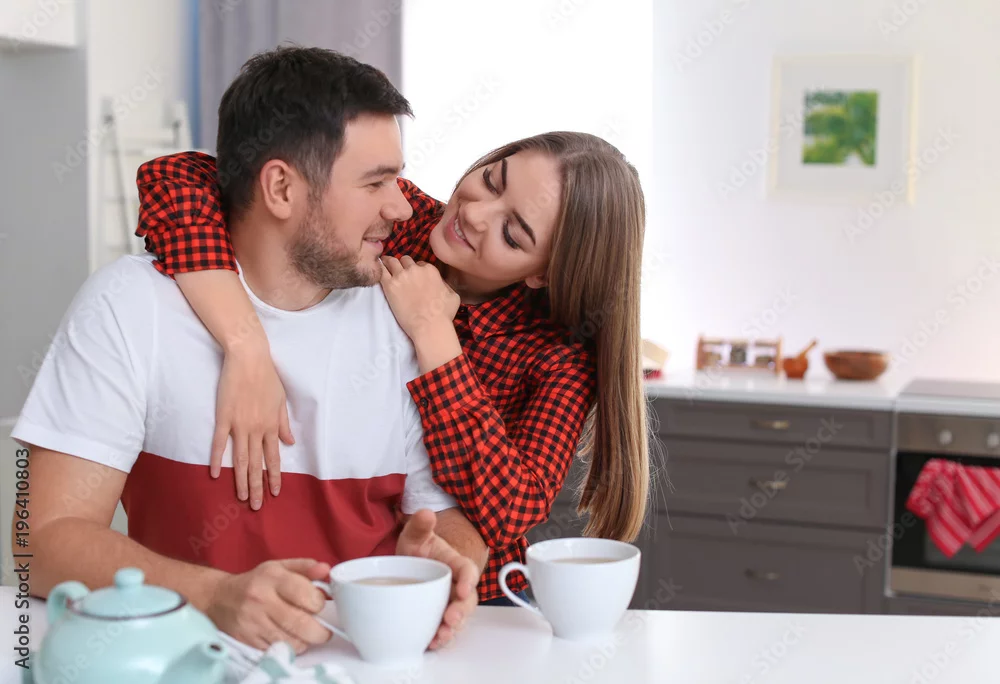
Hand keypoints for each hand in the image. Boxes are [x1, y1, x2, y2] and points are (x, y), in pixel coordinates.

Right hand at [204, 559, 331, 653]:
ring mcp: (253, 622)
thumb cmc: (256, 582)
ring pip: (290, 641)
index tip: (320, 605)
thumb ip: (305, 568)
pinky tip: (290, 638)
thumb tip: (326, 569)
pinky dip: (289, 648)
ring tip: (306, 633)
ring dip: (305, 641)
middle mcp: (261, 599)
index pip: (304, 594)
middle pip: (300, 622)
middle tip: (324, 630)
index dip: (319, 603)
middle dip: (319, 631)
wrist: (219, 598)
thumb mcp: (279, 567)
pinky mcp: (247, 640)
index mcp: (272, 577)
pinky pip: (277, 650)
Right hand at [213, 341, 293, 509]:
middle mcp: (256, 429)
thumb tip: (290, 442)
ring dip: (241, 480)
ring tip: (241, 498)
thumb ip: (283, 424)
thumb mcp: (281, 401)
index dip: (274, 476)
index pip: (274, 457)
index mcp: (271, 426)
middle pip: (257, 464)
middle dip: (258, 487)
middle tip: (257, 506)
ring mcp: (239, 424)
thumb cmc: (268, 377)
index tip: (275, 492)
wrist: (249, 358)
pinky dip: (217, 459)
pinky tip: (215, 474)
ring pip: (240, 458)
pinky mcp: (223, 417)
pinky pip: (220, 442)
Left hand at [380, 256, 460, 339]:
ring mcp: (401, 276)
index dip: (416, 270)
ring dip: (389, 264)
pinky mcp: (390, 286)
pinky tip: (378, 270)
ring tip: (386, 267)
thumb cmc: (444, 314)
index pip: (420, 264)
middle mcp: (415, 269)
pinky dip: (380, 269)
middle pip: (405, 260)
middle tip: (401, 273)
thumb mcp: (453, 295)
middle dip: (403, 265)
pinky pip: (381, 271)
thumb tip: (440, 282)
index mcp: (430, 270)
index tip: (414, 277)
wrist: (429, 326)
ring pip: (391, 261)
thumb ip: (445, 284)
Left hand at [396, 510, 479, 649]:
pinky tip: (431, 644)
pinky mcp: (439, 617)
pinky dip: (441, 639)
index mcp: (456, 564)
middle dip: (461, 611)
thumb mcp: (415, 536)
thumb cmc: (418, 550)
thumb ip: (420, 525)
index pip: (468, 570)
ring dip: (453, 629)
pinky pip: (446, 630)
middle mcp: (456, 586)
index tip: (463, 588)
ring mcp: (449, 603)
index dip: (468, 579)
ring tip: (441, 636)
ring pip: (459, 618)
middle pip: (467, 600)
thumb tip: (426, 513)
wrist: (410, 565)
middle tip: (451, 618)